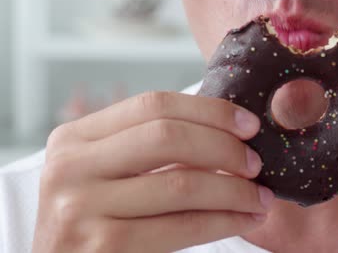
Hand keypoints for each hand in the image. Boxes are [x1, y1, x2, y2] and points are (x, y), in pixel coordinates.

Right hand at [33, 92, 274, 252]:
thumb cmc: (98, 218)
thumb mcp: (109, 171)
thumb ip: (150, 147)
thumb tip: (231, 132)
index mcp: (74, 137)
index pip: (153, 105)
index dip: (209, 111)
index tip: (248, 124)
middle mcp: (70, 166)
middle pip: (168, 137)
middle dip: (225, 148)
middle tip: (256, 164)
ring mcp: (80, 207)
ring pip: (181, 184)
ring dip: (235, 190)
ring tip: (261, 197)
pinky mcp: (101, 246)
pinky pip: (183, 226)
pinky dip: (225, 221)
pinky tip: (247, 219)